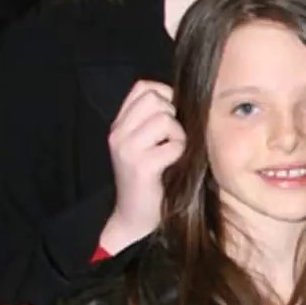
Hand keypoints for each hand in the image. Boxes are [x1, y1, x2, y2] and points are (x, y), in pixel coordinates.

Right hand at [99, 80, 184, 254]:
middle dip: (172, 116)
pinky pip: (174, 145)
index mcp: (119, 124)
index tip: (169, 117)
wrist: (134, 217)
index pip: (143, 86)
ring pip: (165, 120)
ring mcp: (127, 149)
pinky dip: (180, 154)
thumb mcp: (145, 141)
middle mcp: (118, 133)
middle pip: (156, 99)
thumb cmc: (150, 177)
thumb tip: (187, 95)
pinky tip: (171, 166)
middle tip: (170, 139)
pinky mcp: (141, 166)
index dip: (164, 95)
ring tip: (171, 153)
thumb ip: (155, 117)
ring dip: (178, 136)